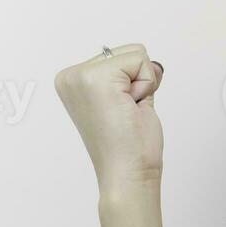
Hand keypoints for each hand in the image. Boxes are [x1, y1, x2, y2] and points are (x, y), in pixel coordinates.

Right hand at [53, 42, 165, 191]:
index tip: (122, 111)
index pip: (118, 58)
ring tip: (127, 112)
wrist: (128, 174)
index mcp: (72, 81)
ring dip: (142, 85)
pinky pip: (141, 60)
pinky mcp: (96, 78)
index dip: (133, 84)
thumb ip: (133, 77)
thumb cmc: (130, 148)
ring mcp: (80, 76)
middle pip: (127, 52)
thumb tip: (154, 64)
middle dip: (138, 83)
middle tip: (126, 113)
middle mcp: (70, 76)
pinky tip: (130, 110)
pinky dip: (146, 86)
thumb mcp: (129, 100)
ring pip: (135, 54)